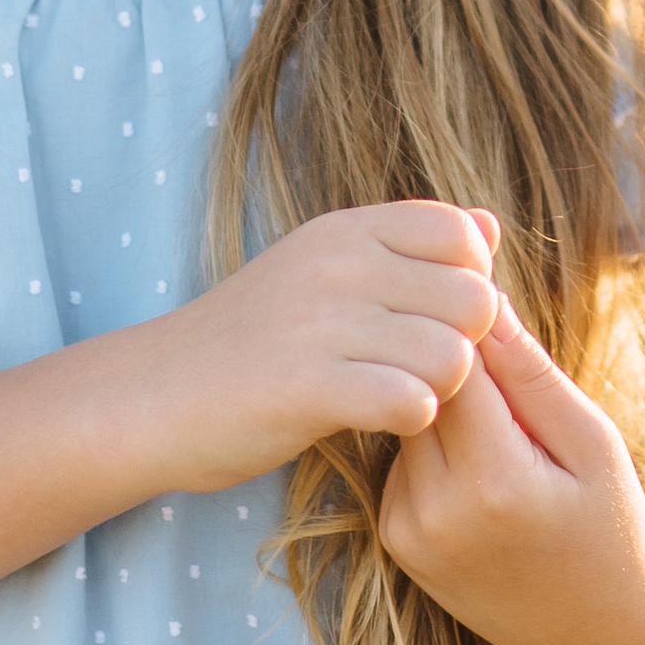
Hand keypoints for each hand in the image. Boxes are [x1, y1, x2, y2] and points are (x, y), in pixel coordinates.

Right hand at [126, 201, 501, 497]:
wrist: (153, 394)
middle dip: (465, 345)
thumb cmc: (252, 338)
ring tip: (399, 395)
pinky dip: (409, 420)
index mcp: (346, 229)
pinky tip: (379, 420)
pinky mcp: (308, 388)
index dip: (468, 282)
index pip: (461, 233)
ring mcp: (323, 323)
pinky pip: (413, 400)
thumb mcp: (326, 268)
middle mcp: (339, 263)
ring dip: (439, 389)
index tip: (433, 319)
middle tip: (420, 369)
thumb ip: (408, 247)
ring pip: (453, 355)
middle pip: (472, 299)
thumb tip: (490, 225)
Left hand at [377, 299, 644, 644]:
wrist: (592, 628)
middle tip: (483, 331)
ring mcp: (409, 532)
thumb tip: (485, 301)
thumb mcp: (593, 442)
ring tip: (494, 399)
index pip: (454, 364)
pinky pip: (403, 457)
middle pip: (420, 389)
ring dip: (439, 398)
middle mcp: (437, 513)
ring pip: (406, 418)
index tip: (484, 292)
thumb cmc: (610, 522)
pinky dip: (432, 441)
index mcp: (495, 483)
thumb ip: (532, 375)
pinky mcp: (397, 540)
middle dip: (449, 354)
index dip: (468, 321)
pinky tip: (475, 449)